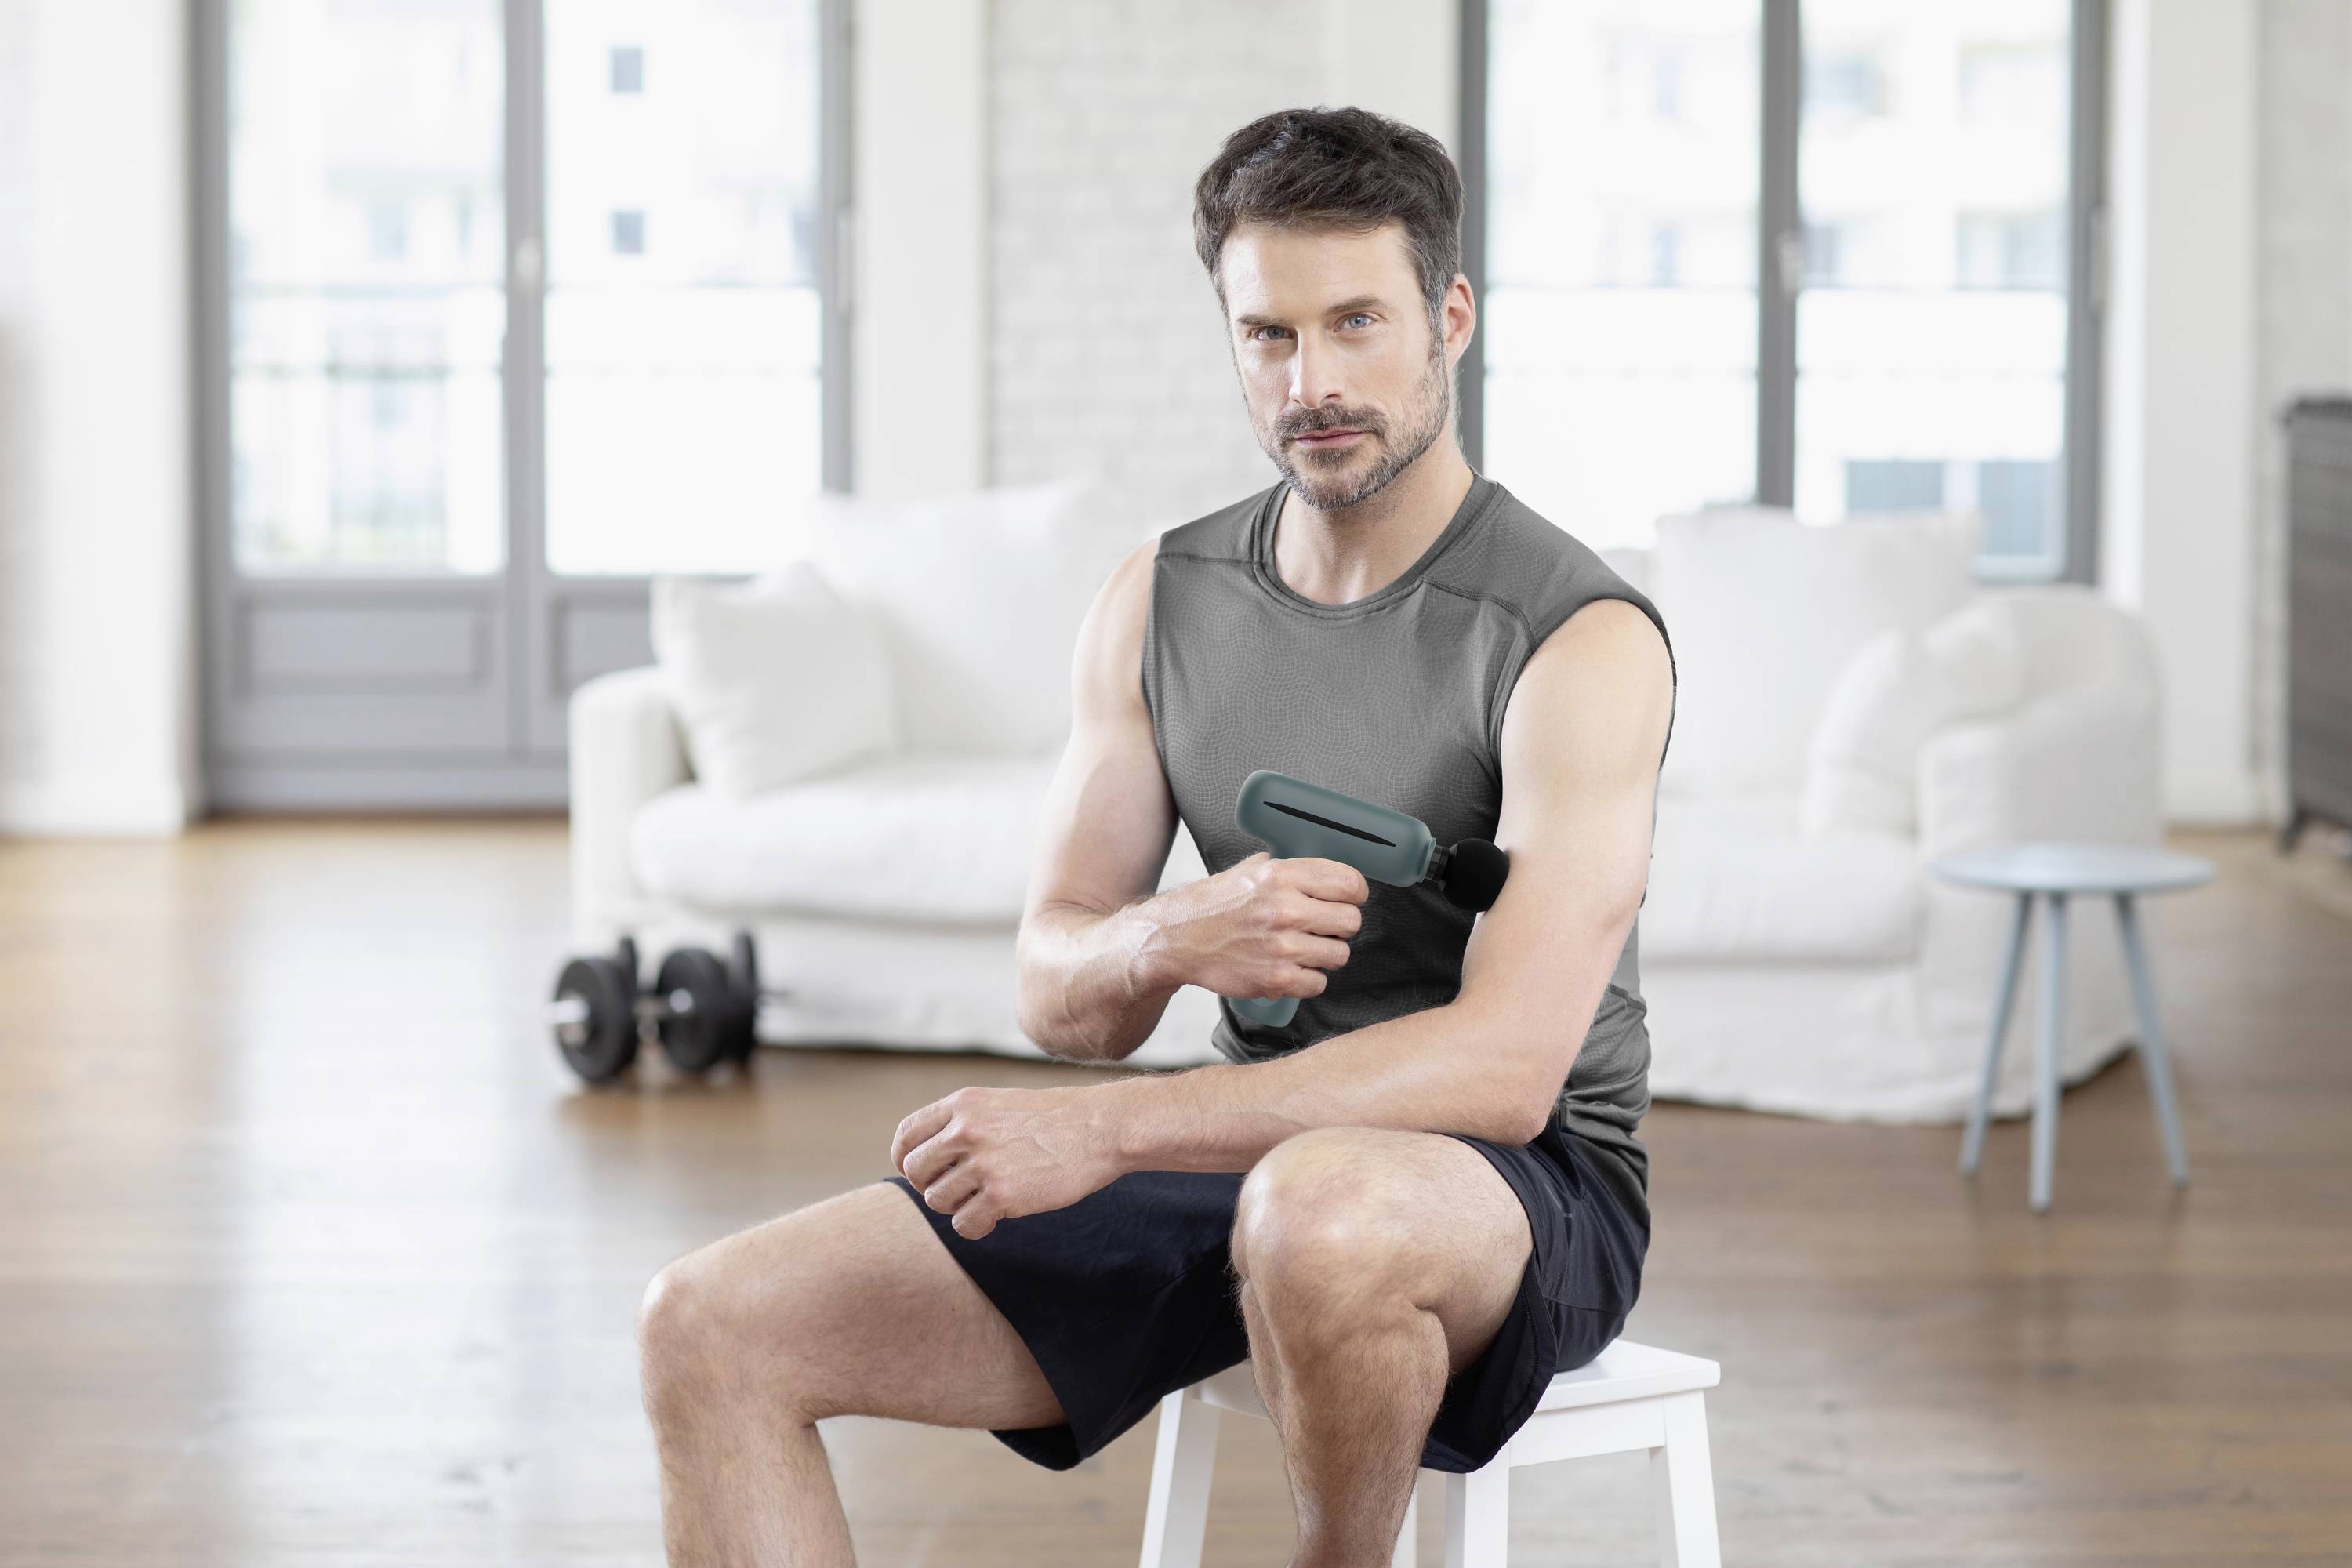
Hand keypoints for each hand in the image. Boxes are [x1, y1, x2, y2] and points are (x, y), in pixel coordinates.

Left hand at [891, 1084, 1127, 1238]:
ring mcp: (984, 1163)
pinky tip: (993, 1219)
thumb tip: (930, 1157)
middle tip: (957, 1191)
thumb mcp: (1001, 1104)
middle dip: (931, 1187)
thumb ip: (964, 1123)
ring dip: (957, 1207)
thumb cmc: (1055, 1119)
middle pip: (916, 1171)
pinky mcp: (1003, 1195)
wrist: (1100, 1128)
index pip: (908, 1135)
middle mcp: (967, 1130)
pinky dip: (975, 1227)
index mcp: (964, 1104)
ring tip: (983, 1200)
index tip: (919, 1173)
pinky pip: (964, 1224)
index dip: (905, 1160)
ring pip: (937, 1200)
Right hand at [1145, 851, 1367, 1001]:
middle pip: (1351, 921)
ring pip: (1339, 954)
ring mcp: (1281, 947)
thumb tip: (1326, 872)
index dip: (1354, 893)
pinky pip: (1318, 982)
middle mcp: (1284, 909)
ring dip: (1325, 954)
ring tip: (1303, 949)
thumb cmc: (1213, 905)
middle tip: (1323, 927)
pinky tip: (1290, 968)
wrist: (1176, 940)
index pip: (1348, 883)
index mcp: (1280, 876)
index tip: (1349, 899)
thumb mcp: (1248, 870)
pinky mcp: (1276, 979)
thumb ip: (1288, 869)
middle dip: (1340, 925)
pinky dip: (1308, 979)